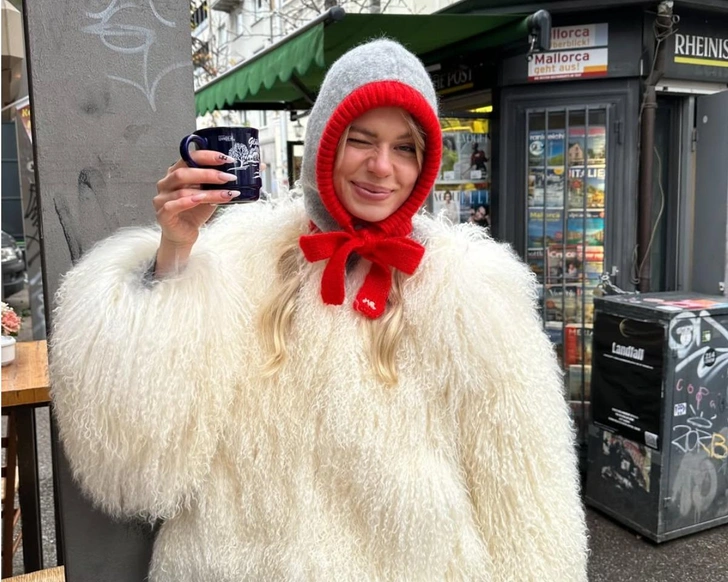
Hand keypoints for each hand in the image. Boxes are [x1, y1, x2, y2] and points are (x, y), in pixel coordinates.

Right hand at [153, 151, 237, 276]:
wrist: (184, 234)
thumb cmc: (196, 210)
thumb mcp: (212, 192)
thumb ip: (225, 180)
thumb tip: (258, 167)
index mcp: (177, 171)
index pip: (189, 157)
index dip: (208, 156)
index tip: (227, 159)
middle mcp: (166, 182)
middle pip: (184, 172)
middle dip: (209, 173)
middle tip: (229, 177)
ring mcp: (162, 198)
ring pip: (184, 191)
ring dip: (208, 192)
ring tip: (226, 194)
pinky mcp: (163, 214)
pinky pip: (173, 206)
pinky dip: (188, 202)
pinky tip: (202, 201)